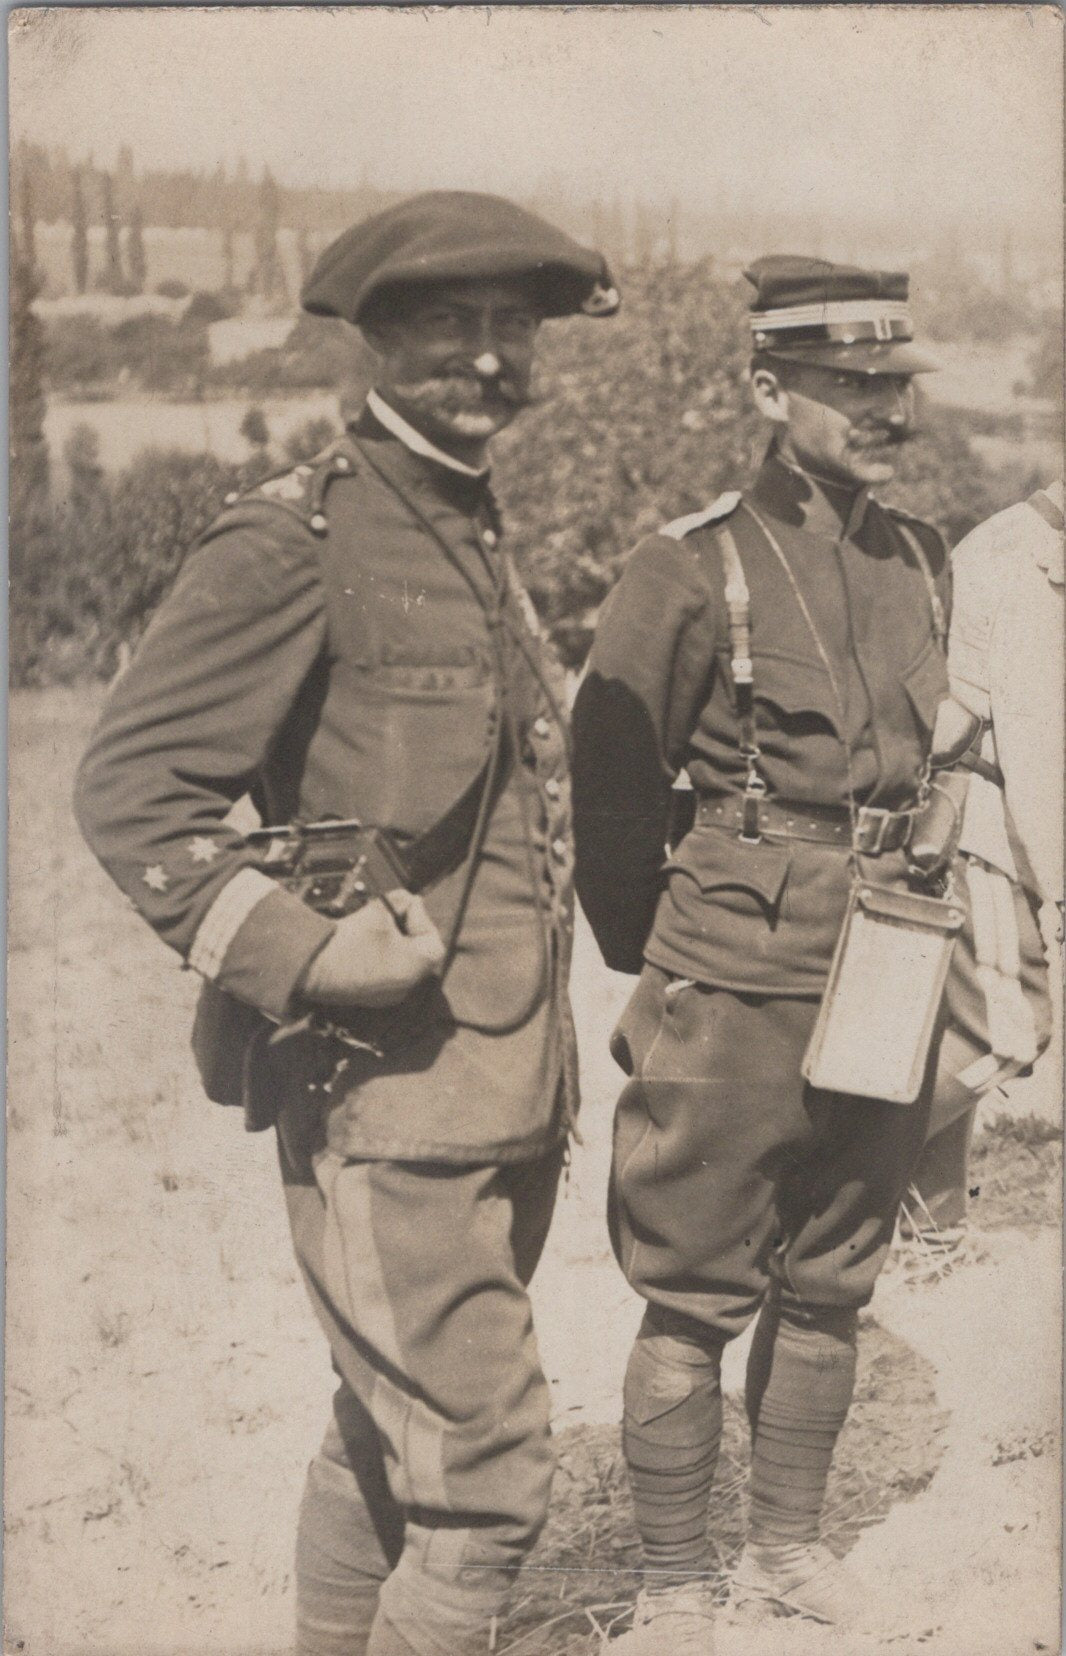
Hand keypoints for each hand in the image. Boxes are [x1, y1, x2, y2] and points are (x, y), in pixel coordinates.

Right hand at [300, 890, 445, 1008]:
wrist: (312, 968)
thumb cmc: (350, 940)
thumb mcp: (379, 911)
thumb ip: (400, 901)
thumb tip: (407, 899)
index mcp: (417, 967)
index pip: (431, 938)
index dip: (419, 917)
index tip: (404, 904)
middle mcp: (407, 986)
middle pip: (417, 952)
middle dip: (406, 929)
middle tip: (393, 913)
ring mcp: (388, 996)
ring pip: (400, 963)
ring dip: (393, 944)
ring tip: (376, 927)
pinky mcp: (370, 998)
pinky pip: (384, 975)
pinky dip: (380, 958)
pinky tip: (365, 945)